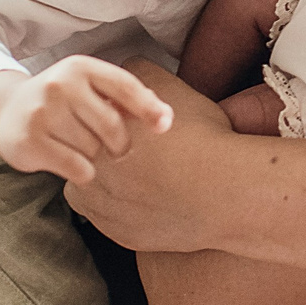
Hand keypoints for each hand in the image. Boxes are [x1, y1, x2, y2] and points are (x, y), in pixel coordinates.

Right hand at [0, 55, 173, 183]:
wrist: (6, 111)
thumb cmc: (63, 102)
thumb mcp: (91, 88)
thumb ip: (127, 99)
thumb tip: (166, 118)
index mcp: (80, 67)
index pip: (125, 86)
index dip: (149, 107)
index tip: (164, 126)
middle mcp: (59, 84)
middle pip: (112, 126)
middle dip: (119, 144)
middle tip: (113, 149)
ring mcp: (42, 112)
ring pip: (93, 149)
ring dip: (95, 156)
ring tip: (79, 147)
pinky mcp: (30, 140)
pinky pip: (77, 167)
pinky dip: (82, 172)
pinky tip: (70, 162)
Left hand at [64, 61, 233, 250]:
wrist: (226, 193)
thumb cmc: (203, 139)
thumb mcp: (171, 90)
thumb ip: (138, 74)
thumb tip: (127, 69)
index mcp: (97, 133)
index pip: (82, 120)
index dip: (102, 119)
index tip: (122, 122)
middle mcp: (91, 172)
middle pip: (79, 156)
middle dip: (96, 151)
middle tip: (132, 150)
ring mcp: (102, 209)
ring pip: (88, 191)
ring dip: (104, 183)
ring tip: (139, 176)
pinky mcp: (119, 235)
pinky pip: (108, 220)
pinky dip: (122, 210)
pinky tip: (149, 199)